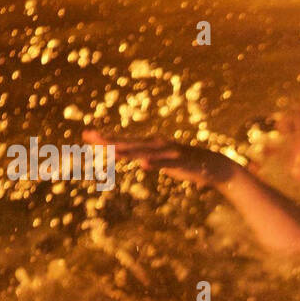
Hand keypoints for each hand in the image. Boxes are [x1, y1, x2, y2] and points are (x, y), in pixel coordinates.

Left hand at [82, 129, 237, 187]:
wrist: (213, 166)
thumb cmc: (186, 163)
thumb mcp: (163, 162)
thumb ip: (149, 160)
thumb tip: (137, 160)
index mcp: (151, 145)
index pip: (124, 141)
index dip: (106, 138)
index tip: (86, 134)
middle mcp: (156, 145)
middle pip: (128, 143)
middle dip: (109, 141)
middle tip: (89, 136)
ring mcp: (167, 152)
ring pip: (143, 152)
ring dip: (127, 151)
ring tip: (111, 151)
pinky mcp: (179, 162)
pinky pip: (164, 163)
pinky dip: (154, 163)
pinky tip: (143, 165)